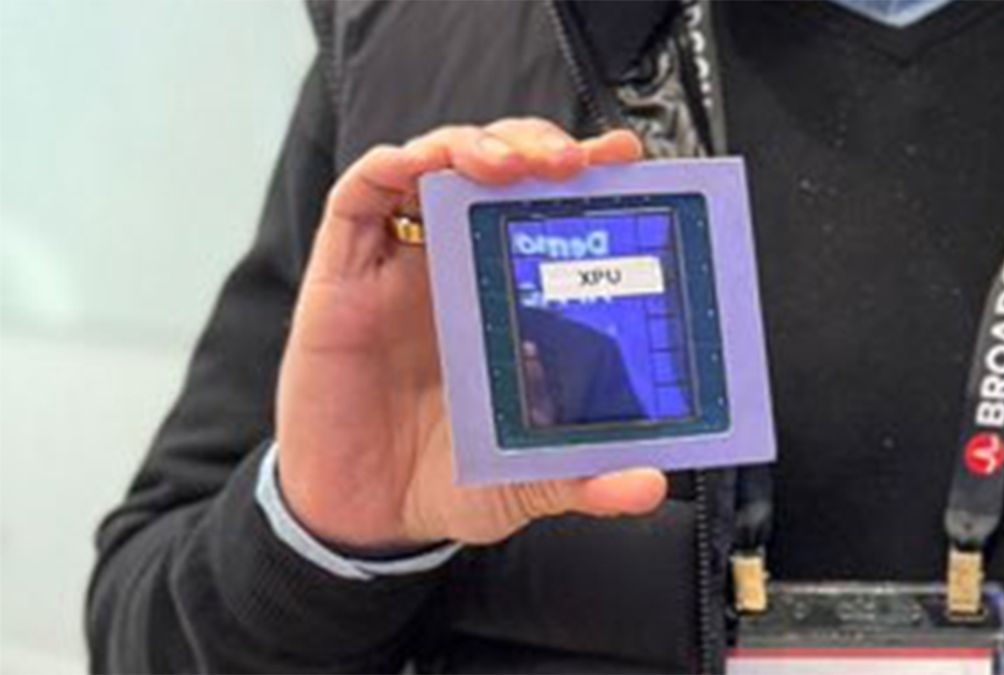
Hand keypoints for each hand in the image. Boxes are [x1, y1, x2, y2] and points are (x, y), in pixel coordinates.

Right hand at [276, 118, 666, 548]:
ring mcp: (401, 264)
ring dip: (476, 144)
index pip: (550, 209)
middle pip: (500, 168)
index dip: (588, 174)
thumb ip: (586, 478)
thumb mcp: (528, 480)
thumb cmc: (445, 480)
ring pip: (436, 162)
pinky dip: (393, 166)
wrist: (364, 518)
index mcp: (509, 298)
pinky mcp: (344, 273)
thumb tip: (650, 484)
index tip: (627, 162)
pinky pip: (360, 194)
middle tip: (573, 162)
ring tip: (511, 164)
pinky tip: (423, 166)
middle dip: (538, 145)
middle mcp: (459, 267)